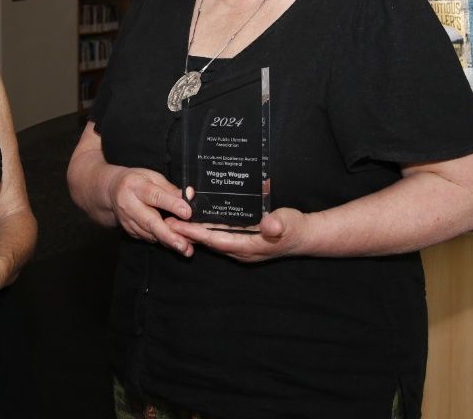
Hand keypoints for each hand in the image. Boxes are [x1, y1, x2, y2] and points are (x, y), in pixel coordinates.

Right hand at [107, 168, 193, 255]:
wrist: (111, 191)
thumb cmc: (136, 181)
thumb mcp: (152, 177)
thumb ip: (170, 188)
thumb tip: (189, 195)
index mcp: (135, 186)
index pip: (155, 197)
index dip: (172, 205)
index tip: (187, 212)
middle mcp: (129, 205)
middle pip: (150, 222)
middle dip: (168, 235)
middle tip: (183, 245)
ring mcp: (128, 221)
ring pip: (150, 234)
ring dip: (168, 242)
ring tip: (186, 249)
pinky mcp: (130, 231)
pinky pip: (148, 238)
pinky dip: (163, 242)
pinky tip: (175, 245)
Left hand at [166, 207, 308, 263]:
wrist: (305, 236)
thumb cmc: (295, 228)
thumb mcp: (288, 222)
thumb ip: (277, 224)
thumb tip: (269, 226)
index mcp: (249, 246)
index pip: (216, 240)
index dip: (197, 234)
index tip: (179, 226)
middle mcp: (241, 250)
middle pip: (209, 243)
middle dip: (188, 234)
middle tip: (167, 222)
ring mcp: (241, 248)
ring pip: (212, 241)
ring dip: (194, 233)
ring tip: (175, 222)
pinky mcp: (242, 242)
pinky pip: (219, 237)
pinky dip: (206, 231)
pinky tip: (196, 222)